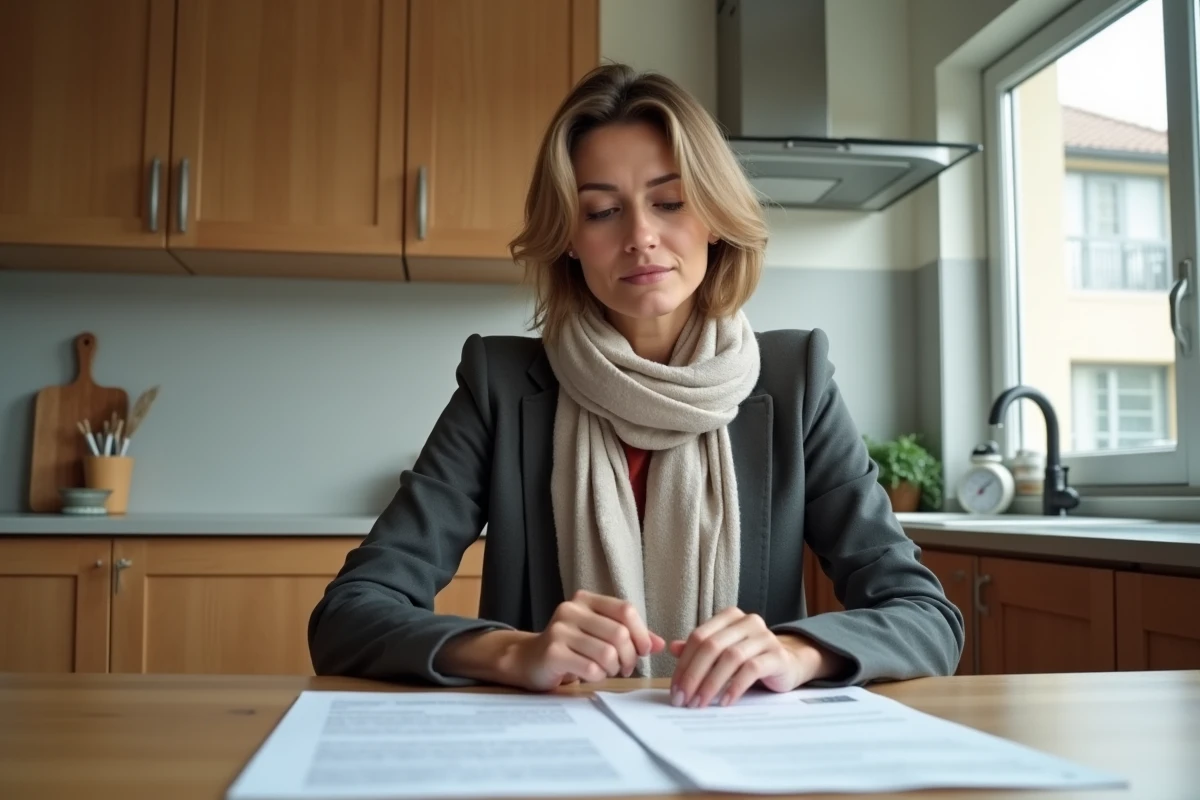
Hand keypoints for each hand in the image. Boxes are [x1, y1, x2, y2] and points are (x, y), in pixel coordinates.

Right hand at [501, 590, 665, 690]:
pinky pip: (591, 669)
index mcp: (585, 600)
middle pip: (620, 634)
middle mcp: (571, 610)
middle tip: (625, 668)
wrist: (527, 660)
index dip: (642, 633)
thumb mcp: (598, 634)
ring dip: (613, 669)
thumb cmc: (569, 647)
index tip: (643, 651)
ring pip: (607, 653)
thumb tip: (660, 644)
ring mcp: (559, 630)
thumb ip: (629, 635)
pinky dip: (598, 677)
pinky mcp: (552, 652)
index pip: (626, 610)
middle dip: (629, 657)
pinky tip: (591, 676)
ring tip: (607, 671)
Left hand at [668, 607, 848, 707]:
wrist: (789, 664)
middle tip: (683, 699)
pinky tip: (724, 702)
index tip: (674, 689)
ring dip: (711, 683)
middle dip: (693, 675)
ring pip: (730, 657)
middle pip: (711, 646)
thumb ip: (700, 649)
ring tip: (700, 703)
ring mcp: (764, 637)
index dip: (683, 663)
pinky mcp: (777, 656)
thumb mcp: (723, 653)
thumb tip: (673, 648)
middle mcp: (747, 622)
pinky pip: (751, 670)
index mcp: (729, 617)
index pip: (699, 637)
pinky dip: (734, 686)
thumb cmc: (750, 659)